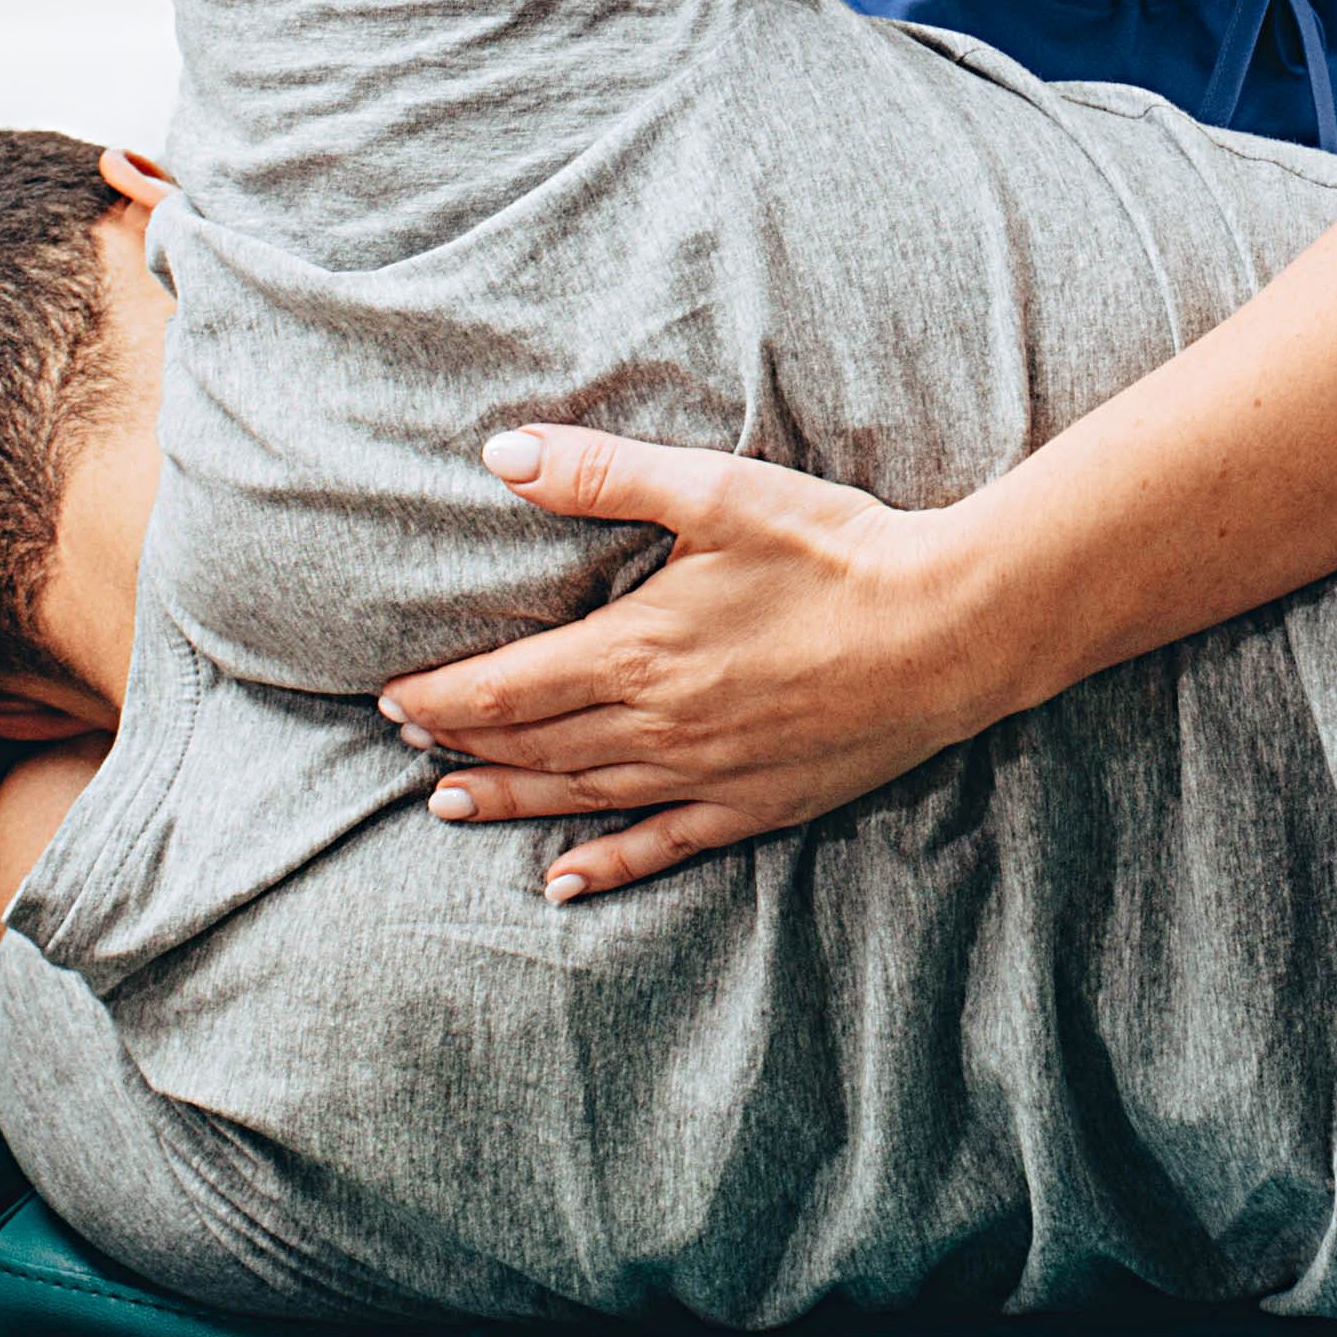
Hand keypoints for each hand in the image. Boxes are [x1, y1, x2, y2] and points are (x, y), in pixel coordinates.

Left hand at [371, 431, 1037, 897]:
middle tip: (405, 746)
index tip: (388, 698)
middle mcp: (657, 726)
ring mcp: (705, 774)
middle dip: (460, 747)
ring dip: (508, 802)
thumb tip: (504, 454)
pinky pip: (662, 845)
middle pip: (531, 747)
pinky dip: (606, 866)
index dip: (439, 698)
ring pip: (580, 799)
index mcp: (636, 650)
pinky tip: (565, 882)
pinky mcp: (756, 803)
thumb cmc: (835, 552)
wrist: (948, 629)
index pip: (503, 688)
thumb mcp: (718, 492)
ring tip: (448, 805)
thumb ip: (605, 475)